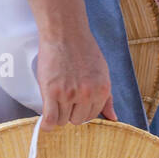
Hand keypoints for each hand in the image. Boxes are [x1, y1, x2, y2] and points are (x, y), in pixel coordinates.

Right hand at [27, 0, 116, 126]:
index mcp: (102, 90)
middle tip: (63, 100)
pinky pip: (50, 119)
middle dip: (69, 113)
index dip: (80, 112)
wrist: (66, 34)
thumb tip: (113, 117)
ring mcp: (69, 94)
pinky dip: (46, 123)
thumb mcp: (102, 73)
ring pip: (62, 120)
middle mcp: (87, 94)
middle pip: (76, 120)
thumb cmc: (83, 51)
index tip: (74, 105)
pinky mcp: (52, 92)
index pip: (91, 116)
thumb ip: (106, 98)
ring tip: (54, 101)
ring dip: (57, 115)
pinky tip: (45, 121)